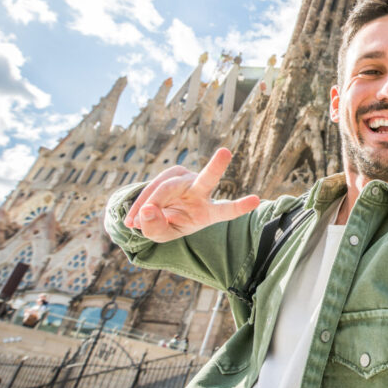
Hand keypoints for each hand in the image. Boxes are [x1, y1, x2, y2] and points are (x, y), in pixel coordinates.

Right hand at [124, 148, 259, 241]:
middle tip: (225, 152)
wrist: (155, 212)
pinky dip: (141, 202)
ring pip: (167, 188)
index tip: (256, 200)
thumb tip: (147, 210)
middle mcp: (202, 191)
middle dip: (216, 166)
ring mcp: (187, 179)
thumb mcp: (163, 235)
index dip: (240, 206)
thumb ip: (156, 229)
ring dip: (148, 204)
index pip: (226, 209)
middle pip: (208, 178)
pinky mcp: (173, 172)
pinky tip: (132, 219)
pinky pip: (154, 185)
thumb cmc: (168, 224)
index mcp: (209, 212)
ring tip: (133, 224)